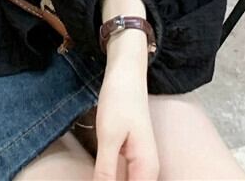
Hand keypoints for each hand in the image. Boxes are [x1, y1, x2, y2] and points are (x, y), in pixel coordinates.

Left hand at [92, 66, 158, 180]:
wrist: (127, 73)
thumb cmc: (120, 99)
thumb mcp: (109, 136)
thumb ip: (106, 171)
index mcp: (147, 169)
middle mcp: (148, 171)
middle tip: (96, 177)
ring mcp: (141, 165)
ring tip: (97, 176)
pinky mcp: (132, 158)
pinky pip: (125, 180)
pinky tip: (100, 178)